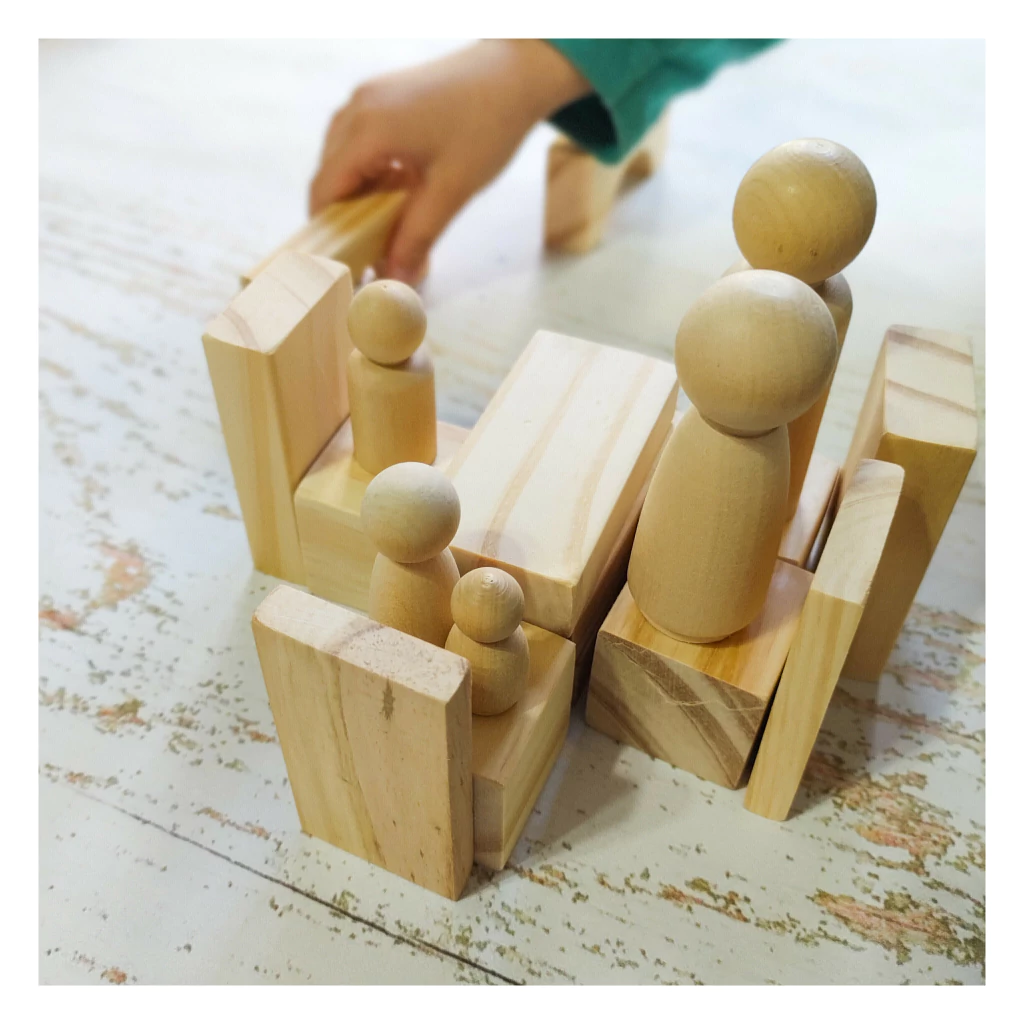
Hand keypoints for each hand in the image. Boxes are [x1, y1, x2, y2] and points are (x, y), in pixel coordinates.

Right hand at [309, 40, 589, 283]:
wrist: (515, 73)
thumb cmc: (488, 124)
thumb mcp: (452, 190)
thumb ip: (418, 237)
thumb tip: (396, 279)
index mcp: (368, 130)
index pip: (324, 191)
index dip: (329, 234)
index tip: (345, 267)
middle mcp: (358, 108)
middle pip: (329, 177)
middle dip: (344, 219)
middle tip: (371, 256)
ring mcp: (367, 97)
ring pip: (342, 160)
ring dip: (358, 197)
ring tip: (386, 229)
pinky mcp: (382, 96)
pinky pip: (359, 141)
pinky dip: (370, 173)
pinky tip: (397, 194)